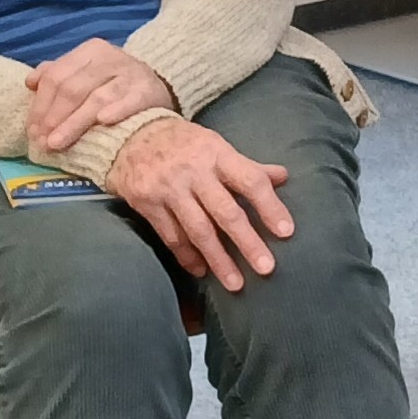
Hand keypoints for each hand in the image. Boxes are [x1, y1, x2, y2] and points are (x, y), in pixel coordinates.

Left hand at [26, 37, 177, 156]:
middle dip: (53, 117)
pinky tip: (103, 122)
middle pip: (73, 88)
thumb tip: (30, 83)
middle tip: (42, 141)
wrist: (159, 85)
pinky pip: (130, 100)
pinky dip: (116, 109)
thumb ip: (58, 74)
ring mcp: (130, 74)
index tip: (32, 131)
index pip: (57, 76)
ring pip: (96, 98)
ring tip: (58, 143)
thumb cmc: (114, 82)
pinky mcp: (149, 90)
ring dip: (74, 123)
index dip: (40, 105)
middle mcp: (110, 58)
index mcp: (90, 51)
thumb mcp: (86, 72)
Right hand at [107, 117, 295, 291]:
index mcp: (217, 154)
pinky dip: (187, 256)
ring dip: (218, 259)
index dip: (270, 207)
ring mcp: (168, 188)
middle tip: (267, 268)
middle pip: (225, 211)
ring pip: (198, 230)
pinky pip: (171, 236)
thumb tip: (284, 177)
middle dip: (247, 242)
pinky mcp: (147, 203)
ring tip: (236, 283)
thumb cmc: (184, 144)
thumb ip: (248, 166)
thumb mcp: (216, 146)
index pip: (250, 181)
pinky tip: (202, 270)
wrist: (131, 134)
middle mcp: (194, 171)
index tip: (286, 232)